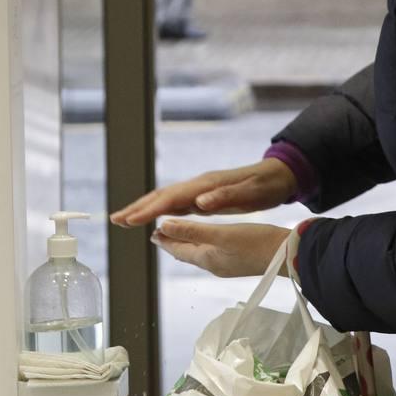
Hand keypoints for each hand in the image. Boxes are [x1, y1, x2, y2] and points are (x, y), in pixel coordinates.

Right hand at [111, 159, 296, 227]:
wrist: (280, 174)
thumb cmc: (266, 185)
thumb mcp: (251, 193)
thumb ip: (225, 197)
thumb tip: (199, 203)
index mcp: (206, 185)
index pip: (170, 199)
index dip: (149, 210)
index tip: (130, 221)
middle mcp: (199, 185)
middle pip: (162, 196)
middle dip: (138, 208)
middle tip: (115, 220)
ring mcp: (201, 190)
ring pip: (167, 200)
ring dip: (146, 209)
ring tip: (126, 220)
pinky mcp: (206, 196)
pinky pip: (178, 204)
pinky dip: (162, 211)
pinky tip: (155, 219)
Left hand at [152, 221, 291, 277]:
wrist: (287, 255)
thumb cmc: (256, 243)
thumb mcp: (221, 233)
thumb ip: (191, 230)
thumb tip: (163, 226)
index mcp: (207, 258)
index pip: (178, 249)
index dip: (165, 240)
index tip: (153, 232)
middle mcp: (214, 264)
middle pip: (187, 253)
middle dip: (173, 242)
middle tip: (161, 234)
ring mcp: (227, 264)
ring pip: (200, 254)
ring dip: (188, 244)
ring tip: (180, 237)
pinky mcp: (239, 261)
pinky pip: (213, 253)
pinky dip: (203, 245)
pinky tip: (210, 242)